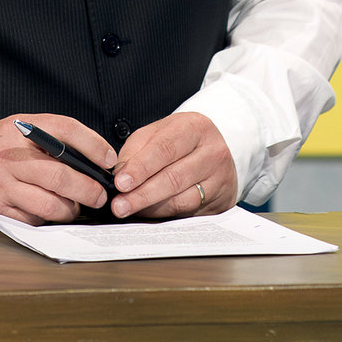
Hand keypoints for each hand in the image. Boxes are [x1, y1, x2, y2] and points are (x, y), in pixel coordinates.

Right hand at [0, 114, 115, 226]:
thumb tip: (91, 156)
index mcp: (19, 128)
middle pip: (60, 175)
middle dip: (88, 189)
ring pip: (49, 204)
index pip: (65, 129)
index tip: (109, 158)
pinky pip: (33, 219)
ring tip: (78, 207)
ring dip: (71, 209)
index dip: (93, 144)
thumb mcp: (15, 130)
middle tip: (101, 195)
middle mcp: (10, 156)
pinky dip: (48, 219)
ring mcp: (3, 185)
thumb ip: (47, 138)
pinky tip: (53, 215)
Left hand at [110, 112, 236, 219]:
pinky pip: (190, 211)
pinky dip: (165, 214)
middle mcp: (212, 151)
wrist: (214, 153)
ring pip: (182, 198)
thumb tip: (119, 174)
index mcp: (194, 126)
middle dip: (142, 193)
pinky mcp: (222, 199)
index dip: (140, 168)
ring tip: (130, 209)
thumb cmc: (181, 142)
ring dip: (151, 207)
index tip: (120, 182)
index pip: (164, 148)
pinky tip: (149, 213)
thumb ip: (137, 150)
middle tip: (120, 204)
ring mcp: (220, 176)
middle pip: (174, 177)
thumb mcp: (158, 134)